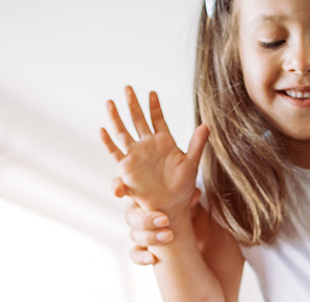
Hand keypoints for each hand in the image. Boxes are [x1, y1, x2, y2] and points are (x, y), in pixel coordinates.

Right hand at [100, 85, 209, 214]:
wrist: (171, 205)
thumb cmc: (182, 186)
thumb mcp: (191, 164)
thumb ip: (197, 144)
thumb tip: (206, 125)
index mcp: (164, 142)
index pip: (158, 119)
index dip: (155, 106)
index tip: (152, 92)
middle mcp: (147, 146)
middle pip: (138, 120)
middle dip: (132, 104)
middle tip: (128, 88)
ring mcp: (136, 155)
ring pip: (123, 132)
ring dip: (116, 118)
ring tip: (109, 102)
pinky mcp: (127, 169)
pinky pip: (115, 153)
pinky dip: (108, 142)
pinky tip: (102, 130)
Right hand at [112, 177, 198, 265]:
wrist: (198, 238)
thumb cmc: (191, 211)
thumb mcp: (191, 202)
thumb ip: (189, 196)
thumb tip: (195, 193)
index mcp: (144, 195)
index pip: (125, 187)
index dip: (118, 187)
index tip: (117, 191)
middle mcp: (138, 213)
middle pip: (130, 215)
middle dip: (146, 219)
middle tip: (165, 220)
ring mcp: (140, 232)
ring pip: (134, 234)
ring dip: (150, 236)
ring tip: (169, 236)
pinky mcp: (144, 249)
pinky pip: (135, 254)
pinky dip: (142, 256)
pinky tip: (152, 258)